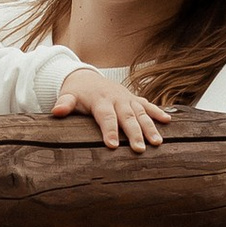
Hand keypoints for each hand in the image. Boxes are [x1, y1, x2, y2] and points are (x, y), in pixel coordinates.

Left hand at [51, 63, 167, 150]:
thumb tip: (56, 111)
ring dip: (150, 127)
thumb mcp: (68, 96)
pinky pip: (148, 105)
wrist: (86, 77)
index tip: (112, 145)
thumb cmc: (76, 92)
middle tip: (140, 149)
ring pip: (141, 113)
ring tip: (158, 142)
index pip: (105, 116)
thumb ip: (64, 104)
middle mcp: (117, 98)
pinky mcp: (134, 99)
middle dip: (134, 133)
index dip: (109, 130)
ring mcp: (127, 98)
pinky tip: (168, 121)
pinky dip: (158, 112)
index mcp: (100, 100)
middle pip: (127, 117)